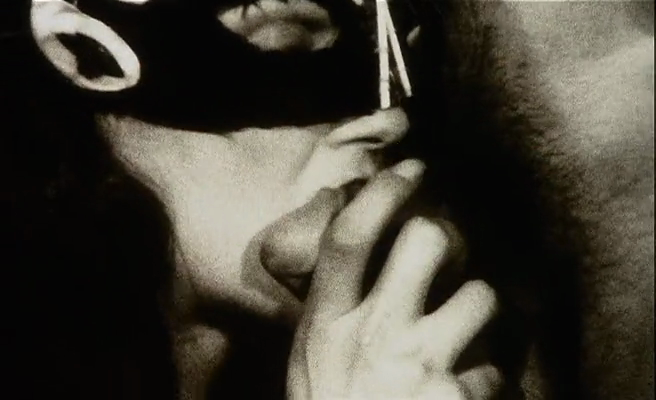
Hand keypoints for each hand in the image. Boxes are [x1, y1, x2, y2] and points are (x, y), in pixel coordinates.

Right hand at [288, 160, 501, 398]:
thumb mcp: (309, 357)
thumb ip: (329, 305)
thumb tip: (348, 250)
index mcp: (328, 323)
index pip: (351, 238)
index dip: (384, 193)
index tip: (413, 169)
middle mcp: (375, 334)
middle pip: (429, 242)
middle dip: (446, 238)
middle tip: (447, 254)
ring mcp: (420, 366)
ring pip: (481, 296)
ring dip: (480, 311)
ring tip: (465, 332)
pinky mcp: (459, 399)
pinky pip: (497, 367)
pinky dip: (489, 377)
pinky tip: (465, 391)